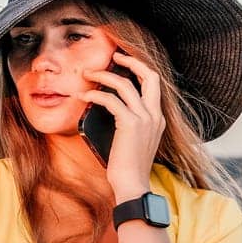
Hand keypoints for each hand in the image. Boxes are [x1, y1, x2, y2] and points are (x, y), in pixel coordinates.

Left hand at [82, 49, 162, 197]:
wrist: (132, 185)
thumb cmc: (129, 168)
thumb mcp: (135, 141)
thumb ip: (131, 122)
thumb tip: (112, 106)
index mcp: (158, 118)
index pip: (153, 84)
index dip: (139, 69)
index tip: (122, 63)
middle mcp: (155, 115)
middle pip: (150, 75)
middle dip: (130, 61)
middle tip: (112, 57)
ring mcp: (145, 119)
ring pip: (125, 84)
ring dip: (103, 76)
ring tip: (87, 75)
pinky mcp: (131, 124)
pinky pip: (111, 100)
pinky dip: (95, 95)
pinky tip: (83, 96)